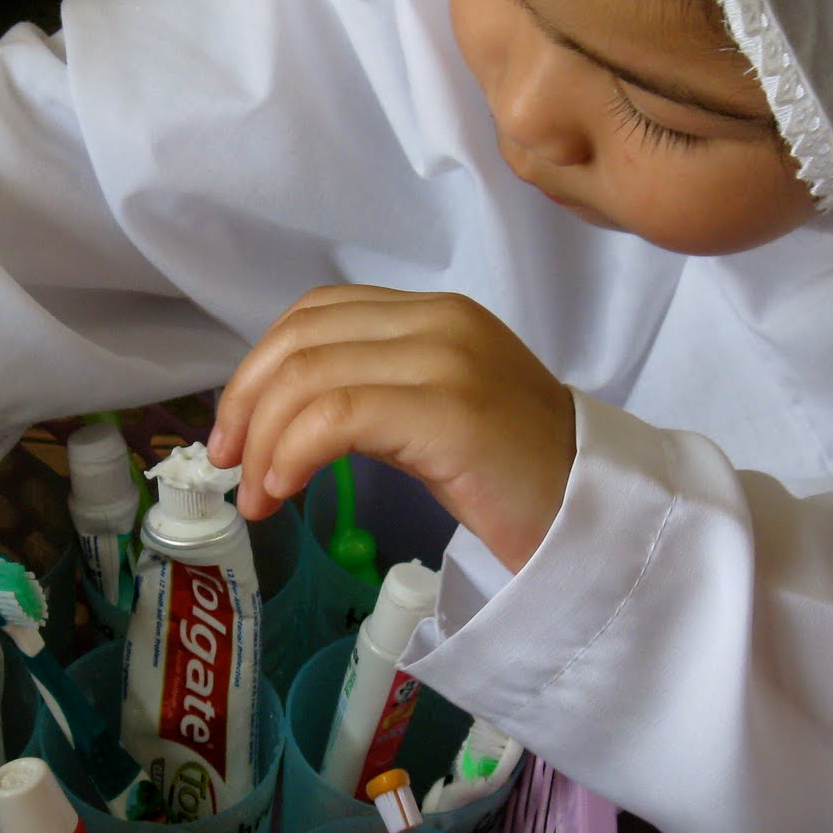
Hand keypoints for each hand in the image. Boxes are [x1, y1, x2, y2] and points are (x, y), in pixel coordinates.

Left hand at [207, 285, 574, 572]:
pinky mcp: (449, 410)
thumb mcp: (439, 411)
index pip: (317, 313)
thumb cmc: (520, 480)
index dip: (259, 368)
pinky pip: (337, 415)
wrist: (600, 519)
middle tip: (232, 466)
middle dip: (246, 404)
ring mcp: (447, 360)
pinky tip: (285, 490)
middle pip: (300, 338)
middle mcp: (439, 321)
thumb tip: (282, 418)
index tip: (237, 432)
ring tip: (259, 497)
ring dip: (264, 440)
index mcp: (435, 314)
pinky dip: (291, 453)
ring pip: (310, 375)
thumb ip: (377, 389)